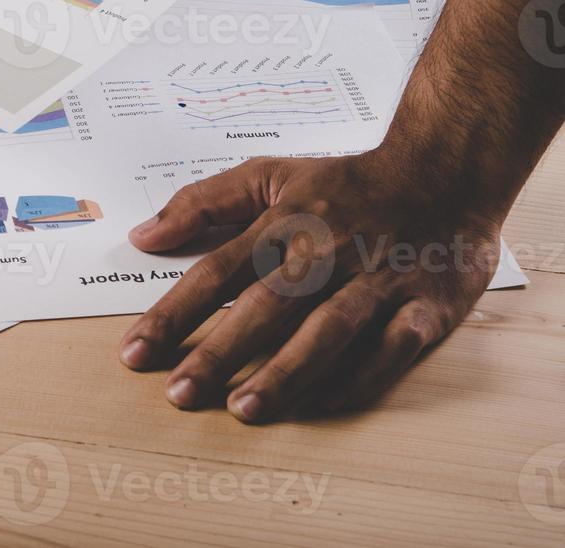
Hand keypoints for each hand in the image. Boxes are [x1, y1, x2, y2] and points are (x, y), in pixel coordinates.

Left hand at [117, 152, 503, 422]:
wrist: (445, 172)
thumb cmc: (346, 183)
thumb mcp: (269, 175)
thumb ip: (202, 202)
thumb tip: (142, 236)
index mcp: (283, 224)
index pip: (216, 272)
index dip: (174, 313)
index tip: (135, 352)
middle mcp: (326, 254)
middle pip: (266, 306)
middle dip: (220, 352)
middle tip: (179, 392)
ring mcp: (377, 282)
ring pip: (327, 331)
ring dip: (286, 372)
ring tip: (244, 409)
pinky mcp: (426, 306)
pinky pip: (390, 349)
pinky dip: (359, 376)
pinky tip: (321, 403)